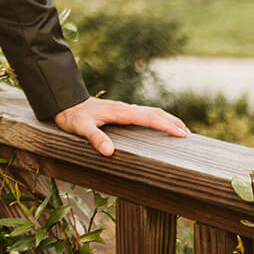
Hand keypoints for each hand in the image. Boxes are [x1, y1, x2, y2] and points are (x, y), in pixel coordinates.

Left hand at [53, 97, 188, 156]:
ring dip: (167, 119)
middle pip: (155, 112)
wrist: (64, 102)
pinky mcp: (121, 112)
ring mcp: (123, 109)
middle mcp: (125, 108)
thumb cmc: (72, 116)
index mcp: (120, 112)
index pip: (149, 118)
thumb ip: (95, 138)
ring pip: (150, 112)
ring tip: (180, 131)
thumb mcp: (81, 128)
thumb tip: (110, 152)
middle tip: (188, 135)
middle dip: (173, 122)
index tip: (182, 134)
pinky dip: (157, 119)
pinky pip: (144, 115)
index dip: (166, 125)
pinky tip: (158, 127)